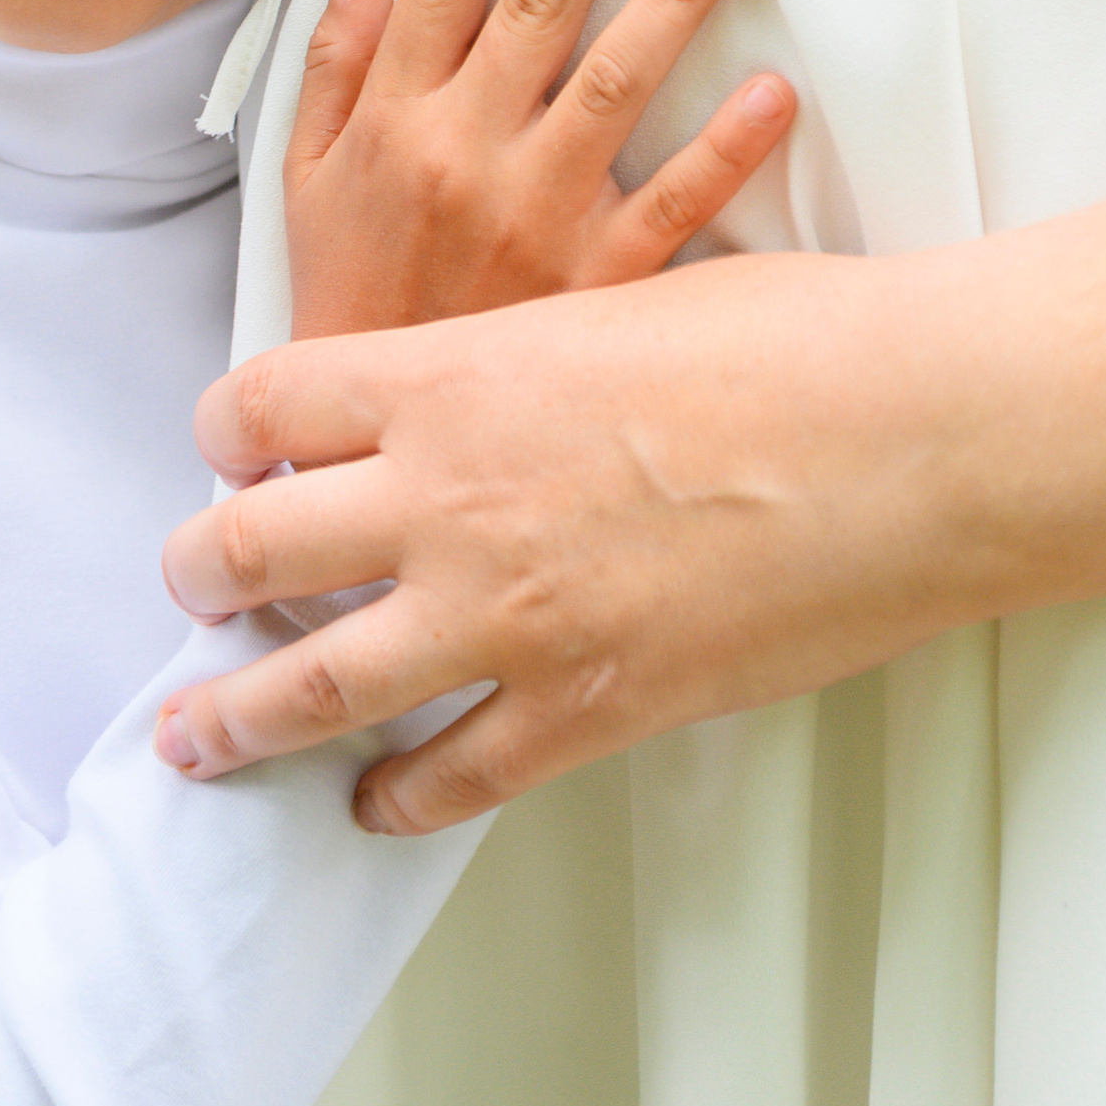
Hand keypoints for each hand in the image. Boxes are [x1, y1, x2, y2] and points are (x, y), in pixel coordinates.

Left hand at [155, 250, 950, 830]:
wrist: (917, 437)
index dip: (228, 433)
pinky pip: (451, 777)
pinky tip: (376, 805)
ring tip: (198, 740)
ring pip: (311, 686)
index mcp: (451, 377)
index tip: (227, 454)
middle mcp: (447, 499)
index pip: (263, 405)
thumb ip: (522, 355)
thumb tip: (492, 384)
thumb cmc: (800, 343)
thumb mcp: (622, 300)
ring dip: (238, 718)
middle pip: (245, 549)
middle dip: (198, 575)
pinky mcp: (586, 709)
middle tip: (188, 587)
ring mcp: (508, 617)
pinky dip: (397, 801)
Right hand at [284, 0, 792, 337]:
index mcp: (395, 119)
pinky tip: (774, 91)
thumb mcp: (307, 177)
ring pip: (614, 84)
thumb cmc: (350, 296)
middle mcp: (466, 153)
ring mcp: (537, 216)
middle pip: (540, 4)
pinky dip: (726, 149)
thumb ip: (339, 59)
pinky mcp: (599, 284)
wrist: (379, 443)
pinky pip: (673, 205)